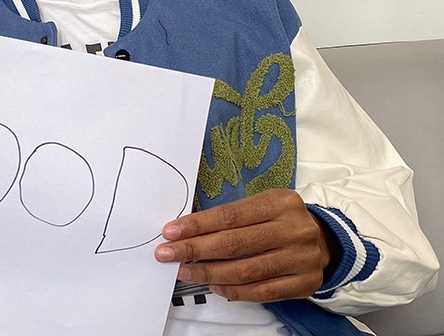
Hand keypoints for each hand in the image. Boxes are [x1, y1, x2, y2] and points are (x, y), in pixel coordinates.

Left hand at [154, 189, 333, 301]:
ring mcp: (301, 258)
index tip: (171, 232)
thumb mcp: (262, 205)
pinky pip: (262, 291)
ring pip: (246, 270)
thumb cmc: (281, 219)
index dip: (197, 225)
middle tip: (168, 253)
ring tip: (186, 272)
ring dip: (210, 273)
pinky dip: (235, 291)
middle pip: (235, 243)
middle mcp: (294, 229)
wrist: (325, 239)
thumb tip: (188, 231)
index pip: (230, 216)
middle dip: (195, 250)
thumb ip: (231, 217)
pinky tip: (215, 286)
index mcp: (279, 202)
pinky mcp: (305, 283)